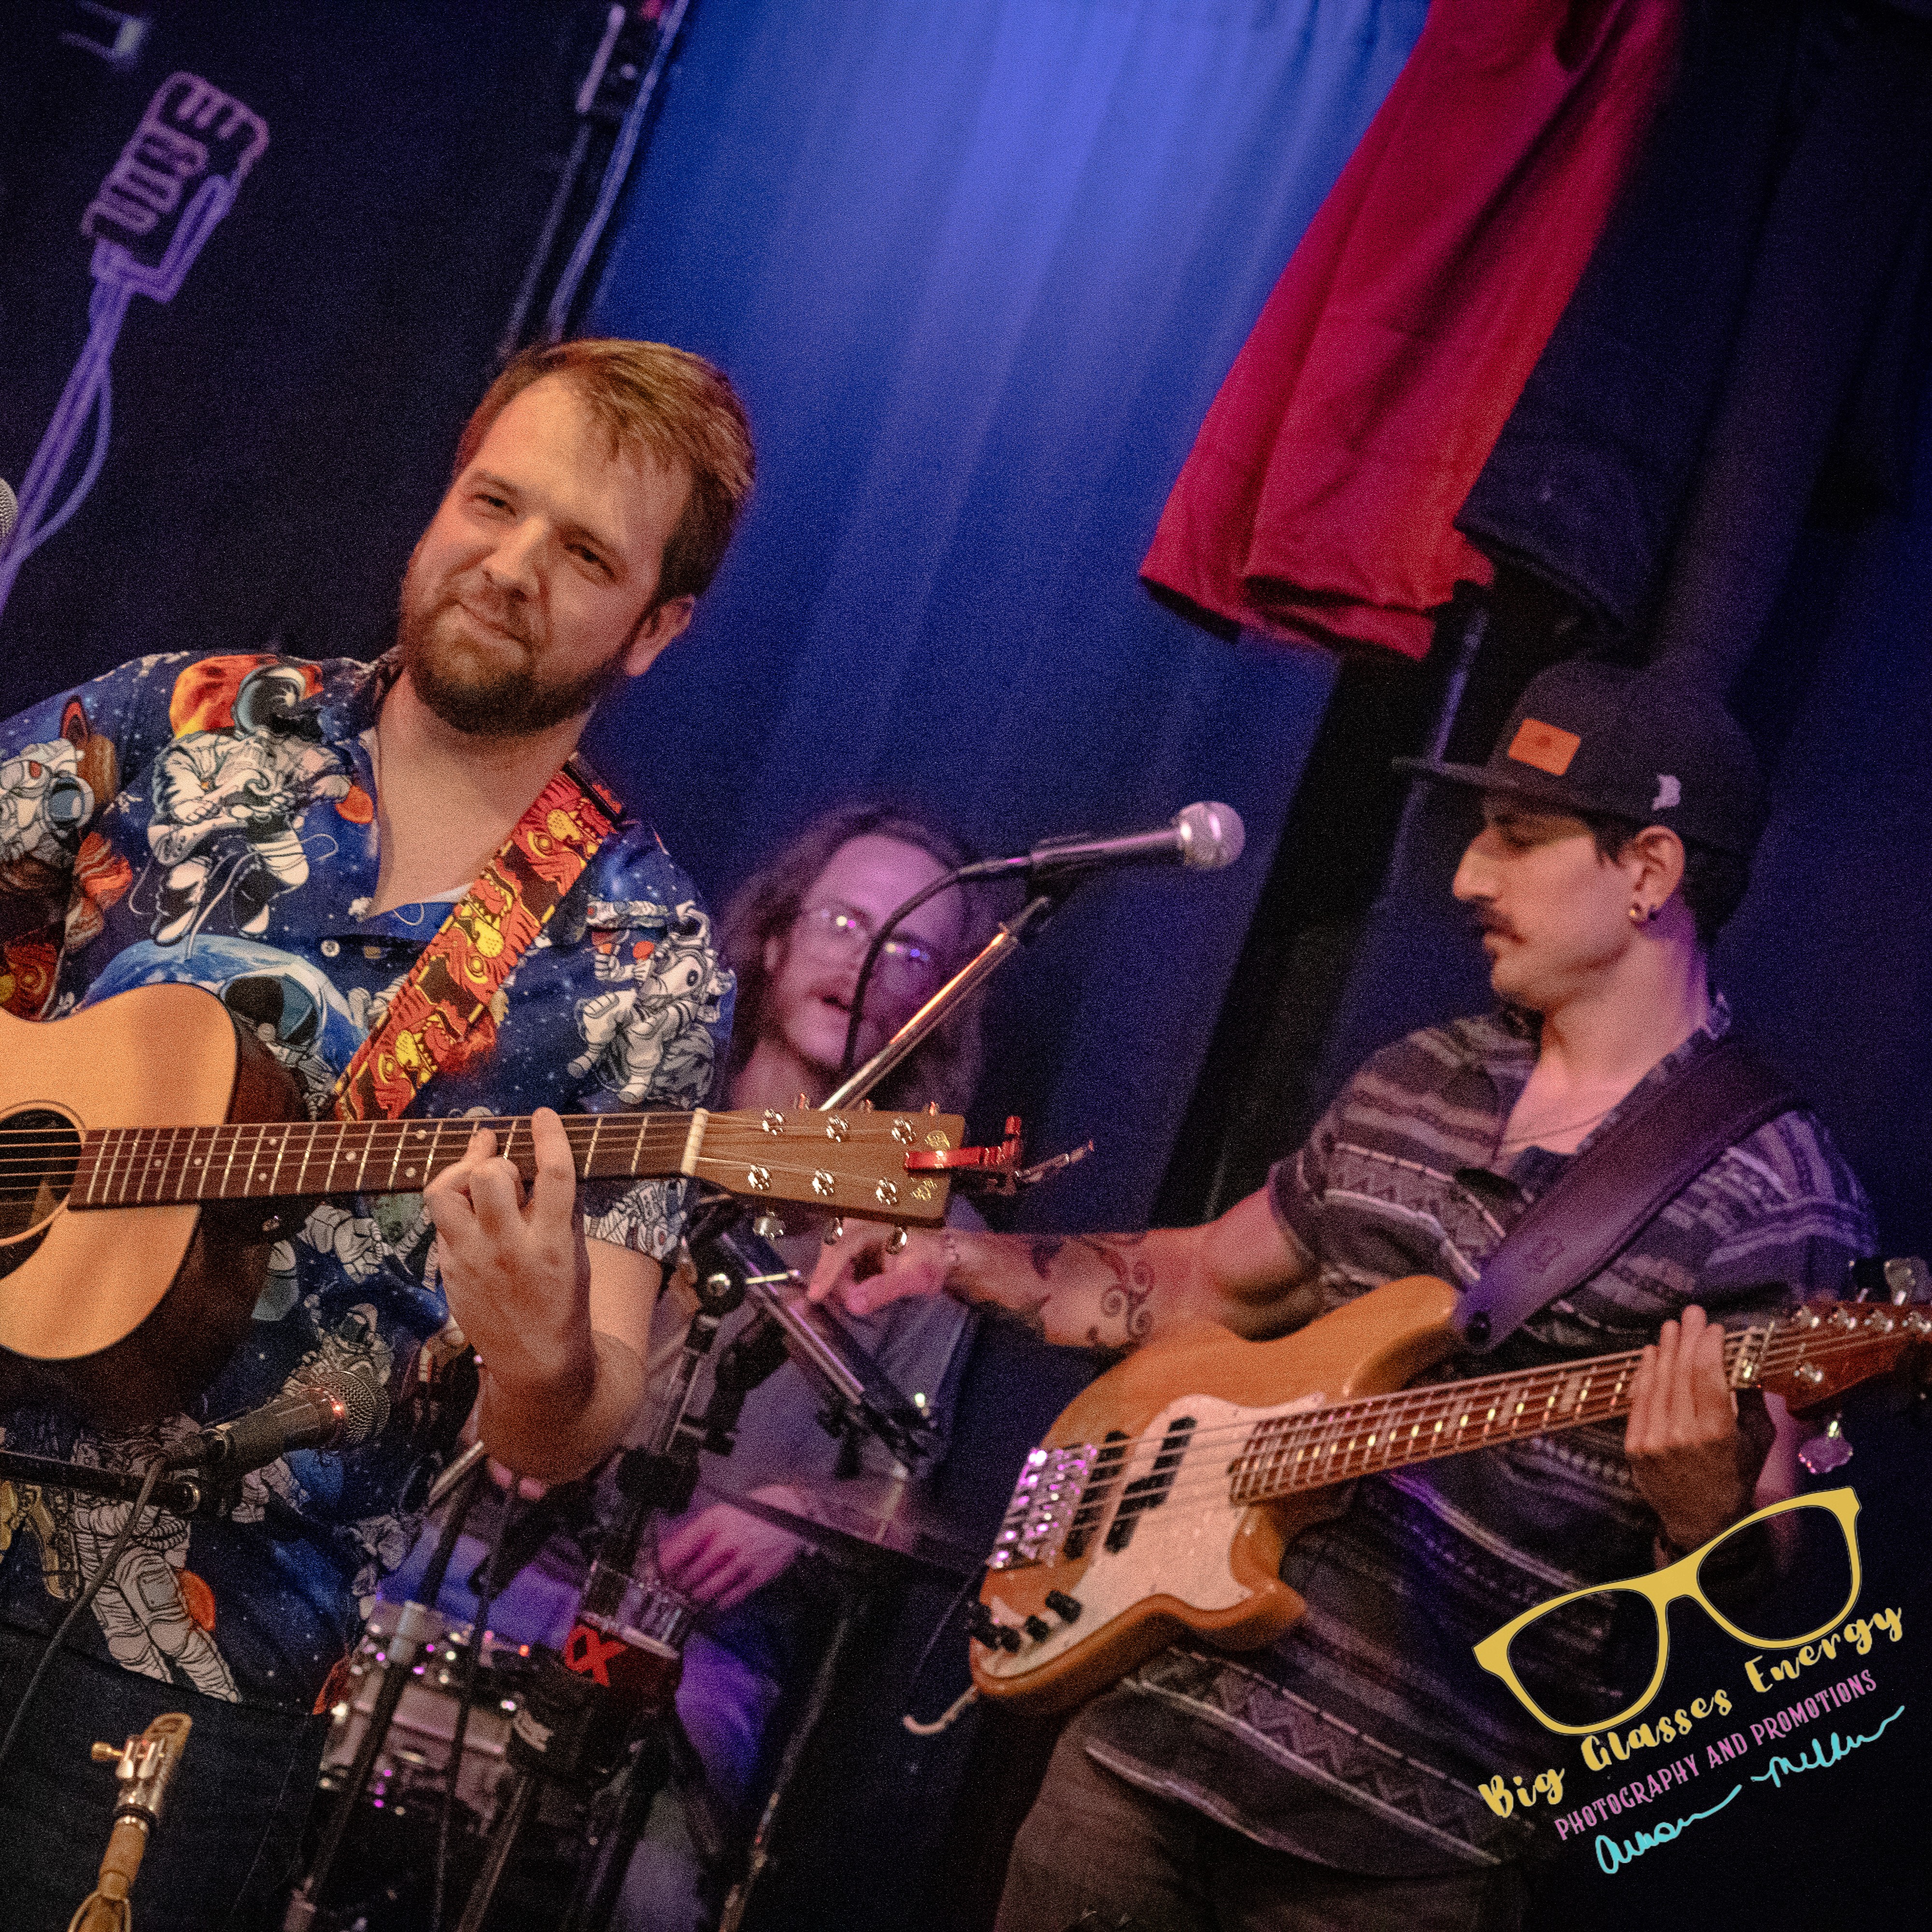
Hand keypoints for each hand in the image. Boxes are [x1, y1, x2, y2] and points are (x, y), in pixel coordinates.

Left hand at [425, 1110, 593, 1410]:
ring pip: (445, 1191)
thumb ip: (560, 1210)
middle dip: (496, 1160)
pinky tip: (470, 1209)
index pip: (553, 1174)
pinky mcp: (448, 1269)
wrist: (536, 1362)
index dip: (549, 1136)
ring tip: (474, 1171)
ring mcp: (472, 1259)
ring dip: (460, 1172)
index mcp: (554, 1242)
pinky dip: (455, 1206)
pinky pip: (441, 1221)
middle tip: (505, 1169)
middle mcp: (510, 1248)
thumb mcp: (575, 1254)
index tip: (542, 1115)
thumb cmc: (562, 1304)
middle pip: (491, 1174)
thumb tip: (541, 1164)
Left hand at [657, 1501, 804, 1609]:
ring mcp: (741, 1562)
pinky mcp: (757, 1576)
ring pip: (706, 1590)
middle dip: (677, 1585)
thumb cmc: (754, 1510)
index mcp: (713, 1523)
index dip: (661, 1567)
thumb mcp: (720, 1513)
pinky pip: (730, 1597)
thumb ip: (693, 1532)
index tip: (653, 1575)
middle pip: (689, 1575)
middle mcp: (725, 1543)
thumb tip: (667, 1549)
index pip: (677, 1551)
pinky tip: (716, 1598)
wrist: (791, 1510)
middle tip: (673, 1587)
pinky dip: (719, 1601)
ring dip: (695, 1595)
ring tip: (692, 1594)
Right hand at [808, 1224, 953, 1317]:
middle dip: (837, 1278)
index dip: (826, 1272)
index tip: (815, 1295)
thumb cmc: (931, 1261)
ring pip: (834, 1251)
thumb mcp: (913, 1278)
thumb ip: (884, 1290)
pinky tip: (858, 1284)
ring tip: (863, 1292)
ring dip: (841, 1277)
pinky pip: (841, 1252)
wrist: (942, 1252)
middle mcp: (864, 1214)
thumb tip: (854, 1305)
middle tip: (853, 1300)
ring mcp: (859, 1221)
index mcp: (877, 1218)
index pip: (841, 1244)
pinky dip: (844, 1272)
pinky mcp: (857, 1231)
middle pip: (833, 1247)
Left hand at [1625, 1305, 1773, 1552]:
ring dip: (1664, 1350)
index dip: (1708, 1346)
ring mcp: (1653, 1440)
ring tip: (1671, 1326)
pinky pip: (1639, 1400)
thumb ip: (1752, 1401)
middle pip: (1680, 1373)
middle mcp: (1681, 1435)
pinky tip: (1651, 1353)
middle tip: (1691, 1313)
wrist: (1701, 1522)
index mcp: (1717, 1435)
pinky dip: (1644, 1373)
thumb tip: (1744, 1361)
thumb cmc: (1736, 1477)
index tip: (1713, 1327)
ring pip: (1657, 1382)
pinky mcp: (1634, 1445)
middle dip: (1686, 1338)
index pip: (1708, 1377)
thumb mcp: (1758, 1442)